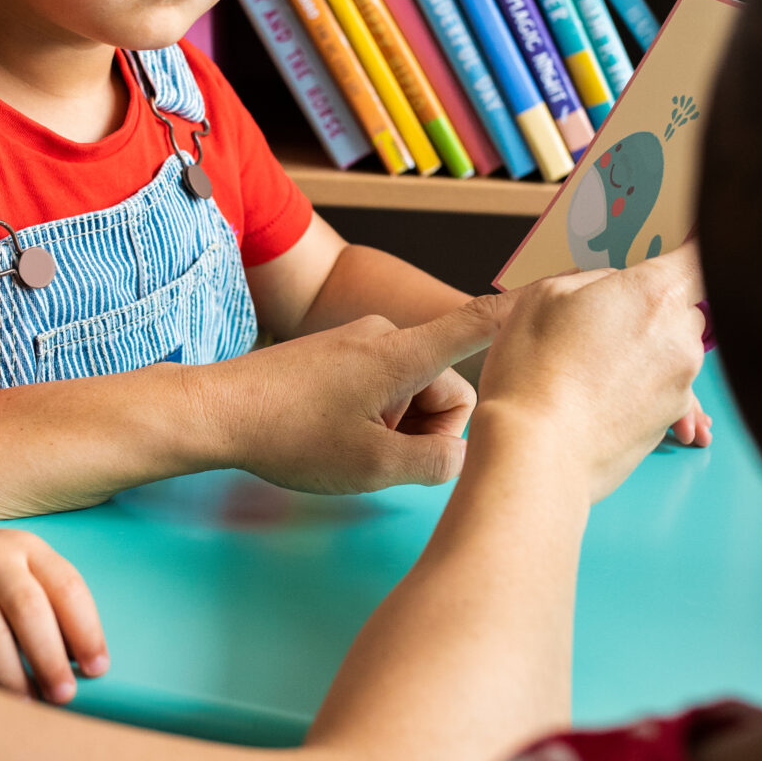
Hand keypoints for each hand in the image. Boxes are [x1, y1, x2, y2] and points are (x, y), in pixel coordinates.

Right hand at [0, 522, 107, 702]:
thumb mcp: (23, 566)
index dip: (87, 630)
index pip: (66, 586)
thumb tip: (81, 663)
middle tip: (64, 694)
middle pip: (27, 608)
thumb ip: (53, 603)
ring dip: (12, 676)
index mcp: (27, 549)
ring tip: (29, 704)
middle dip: (49, 657)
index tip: (98, 668)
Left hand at [199, 296, 507, 495]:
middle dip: (424, 428)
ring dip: (393, 428)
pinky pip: (378, 389)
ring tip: (346, 446)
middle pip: (441, 388)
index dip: (513, 317)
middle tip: (378, 456)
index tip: (547, 293)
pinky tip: (330, 437)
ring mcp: (357, 343)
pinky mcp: (335, 355)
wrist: (214, 412)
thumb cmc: (289, 436)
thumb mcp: (373, 467)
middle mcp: (384, 337)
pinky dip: (368, 419)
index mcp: (402, 355)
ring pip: (408, 394)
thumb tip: (465, 457)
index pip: (473, 327)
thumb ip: (436, 464)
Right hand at [476, 249, 707, 501]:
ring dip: (646, 352)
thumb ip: (593, 280)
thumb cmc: (532, 373)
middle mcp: (679, 333)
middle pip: (682, 305)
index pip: (696, 254)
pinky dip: (643, 389)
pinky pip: (668, 389)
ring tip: (594, 369)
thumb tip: (615, 286)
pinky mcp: (672, 417)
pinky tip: (604, 398)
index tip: (686, 245)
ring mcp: (682, 380)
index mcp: (652, 292)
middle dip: (652, 309)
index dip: (691, 246)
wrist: (537, 453)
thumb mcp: (544, 296)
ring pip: (674, 349)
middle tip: (604, 322)